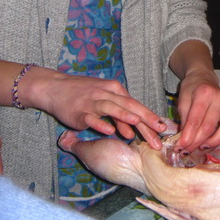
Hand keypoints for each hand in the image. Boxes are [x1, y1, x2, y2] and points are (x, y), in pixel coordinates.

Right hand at [20, 67, 166, 149]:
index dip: (151, 117)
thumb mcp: (104, 100)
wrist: (55, 87)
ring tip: (137, 124)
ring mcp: (92, 101)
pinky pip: (91, 118)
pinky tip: (109, 131)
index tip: (165, 129)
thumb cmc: (83, 94)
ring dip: (124, 116)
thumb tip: (132, 130)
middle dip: (145, 119)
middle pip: (129, 106)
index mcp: (115, 90)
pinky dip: (100, 124)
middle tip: (159, 132)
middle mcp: (106, 93)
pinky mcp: (79, 111)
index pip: (137, 104)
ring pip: (111, 108)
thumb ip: (119, 114)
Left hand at [176, 68, 219, 152]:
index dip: (188, 136)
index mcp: (204, 93)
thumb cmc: (191, 88)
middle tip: (186, 150)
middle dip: (197, 142)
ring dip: (213, 141)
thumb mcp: (182, 100)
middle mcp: (219, 98)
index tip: (180, 147)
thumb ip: (184, 119)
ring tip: (201, 147)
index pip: (195, 120)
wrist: (203, 77)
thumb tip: (185, 140)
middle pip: (209, 126)